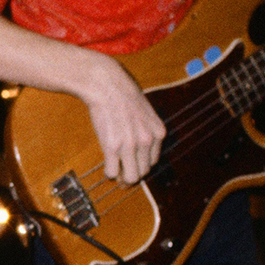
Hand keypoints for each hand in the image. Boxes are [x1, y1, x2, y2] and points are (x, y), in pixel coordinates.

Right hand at [80, 54, 164, 185]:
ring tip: (116, 174)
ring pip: (131, 177)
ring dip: (122, 179)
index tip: (133, 165)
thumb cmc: (123, 95)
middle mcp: (146, 141)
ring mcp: (129, 146)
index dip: (142, 165)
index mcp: (158, 133)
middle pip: (144, 171)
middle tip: (123, 175)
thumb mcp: (144, 112)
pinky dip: (109, 173)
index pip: (154, 161)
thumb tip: (140, 147)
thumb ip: (145, 130)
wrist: (107, 85)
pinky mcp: (112, 147)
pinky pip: (113, 172)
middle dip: (133, 175)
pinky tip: (107, 166)